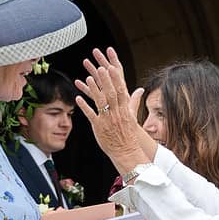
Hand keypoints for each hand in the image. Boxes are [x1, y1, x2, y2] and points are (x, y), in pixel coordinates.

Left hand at [74, 48, 156, 173]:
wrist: (126, 151)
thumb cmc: (128, 134)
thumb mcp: (133, 116)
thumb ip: (134, 101)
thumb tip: (140, 89)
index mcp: (125, 110)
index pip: (121, 91)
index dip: (116, 79)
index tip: (112, 68)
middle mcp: (116, 113)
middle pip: (111, 93)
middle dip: (105, 80)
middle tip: (100, 68)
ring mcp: (107, 119)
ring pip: (101, 102)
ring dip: (94, 89)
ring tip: (88, 78)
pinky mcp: (98, 126)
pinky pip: (90, 114)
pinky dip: (84, 106)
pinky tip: (78, 98)